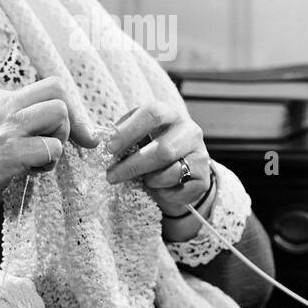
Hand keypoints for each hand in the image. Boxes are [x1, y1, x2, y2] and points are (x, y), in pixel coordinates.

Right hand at [0, 77, 99, 214]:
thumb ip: (10, 122)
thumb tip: (42, 130)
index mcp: (0, 99)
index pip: (49, 88)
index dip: (69, 111)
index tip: (76, 132)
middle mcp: (5, 107)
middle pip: (59, 92)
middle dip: (71, 120)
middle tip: (65, 145)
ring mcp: (8, 129)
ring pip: (60, 114)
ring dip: (60, 140)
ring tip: (40, 160)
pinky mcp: (9, 153)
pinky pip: (51, 149)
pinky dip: (48, 163)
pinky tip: (30, 173)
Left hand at [103, 102, 210, 217]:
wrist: (180, 169)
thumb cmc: (151, 147)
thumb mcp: (138, 135)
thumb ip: (123, 135)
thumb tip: (103, 142)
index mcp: (170, 114)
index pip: (153, 114)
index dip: (129, 130)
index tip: (110, 148)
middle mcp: (190, 131)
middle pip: (163, 150)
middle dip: (133, 165)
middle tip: (111, 176)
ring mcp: (201, 155)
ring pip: (171, 173)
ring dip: (150, 181)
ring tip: (142, 180)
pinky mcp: (204, 179)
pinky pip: (179, 191)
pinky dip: (163, 193)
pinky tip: (159, 189)